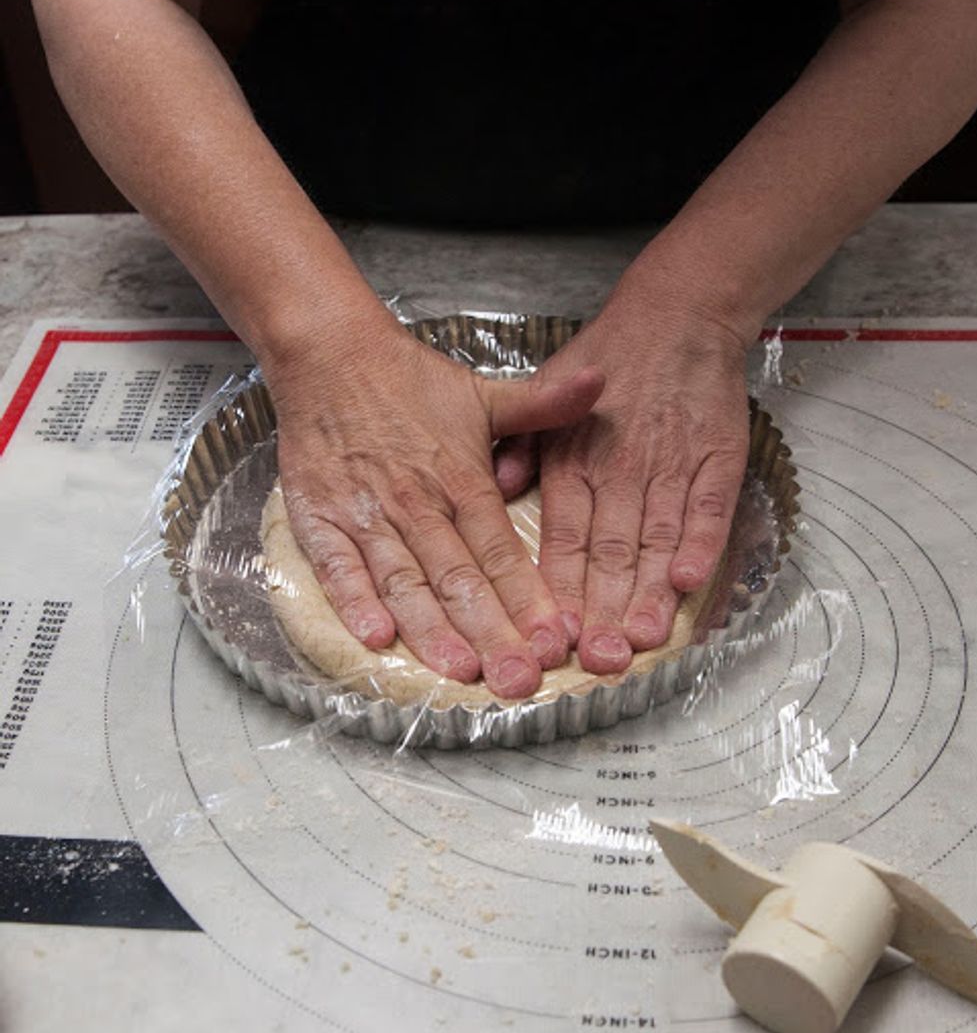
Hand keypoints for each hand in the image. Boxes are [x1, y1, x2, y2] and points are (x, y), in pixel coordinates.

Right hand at [265, 315, 603, 699]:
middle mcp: (417, 502)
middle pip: (459, 578)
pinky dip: (353, 601)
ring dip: (431, 629)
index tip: (555, 642)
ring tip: (461, 671)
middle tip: (518, 681)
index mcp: (462, 478)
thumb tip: (602, 383)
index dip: (527, 599)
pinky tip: (376, 638)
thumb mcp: (483, 391)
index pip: (501, 550)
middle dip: (492, 633)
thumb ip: (543, 404)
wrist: (329, 352)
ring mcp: (366, 513)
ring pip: (404, 581)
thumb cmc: (409, 380)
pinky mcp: (318, 518)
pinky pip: (337, 567)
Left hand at [493, 294, 749, 675]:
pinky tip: (691, 581)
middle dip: (606, 608)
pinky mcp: (717, 459)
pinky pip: (710, 508)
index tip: (555, 633)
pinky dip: (702, 544)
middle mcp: (620, 471)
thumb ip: (521, 446)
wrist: (677, 315)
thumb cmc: (605, 362)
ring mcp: (671, 466)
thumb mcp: (544, 395)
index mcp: (574, 462)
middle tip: (601, 658)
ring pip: (658, 539)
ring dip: (651, 591)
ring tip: (644, 637)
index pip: (564, 537)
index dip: (560, 588)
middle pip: (611, 551)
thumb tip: (494, 489)